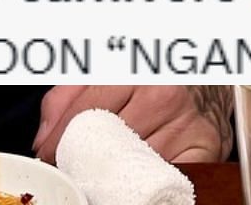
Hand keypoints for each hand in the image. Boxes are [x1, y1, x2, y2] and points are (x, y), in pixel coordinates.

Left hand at [34, 85, 231, 163]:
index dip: (61, 137)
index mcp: (138, 70)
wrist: (205, 83)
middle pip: (108, 141)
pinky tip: (137, 176)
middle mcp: (165, 95)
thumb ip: (68, 95)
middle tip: (74, 165)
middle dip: (84, 158)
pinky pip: (167, 176)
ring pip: (134, 163)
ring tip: (105, 170)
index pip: (88, 109)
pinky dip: (148, 181)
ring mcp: (187, 123)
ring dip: (114, 172)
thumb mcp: (107, 73)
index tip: (48, 154)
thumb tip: (44, 136)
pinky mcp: (206, 147)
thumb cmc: (153, 79)